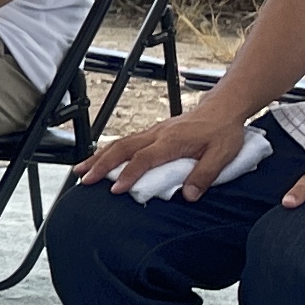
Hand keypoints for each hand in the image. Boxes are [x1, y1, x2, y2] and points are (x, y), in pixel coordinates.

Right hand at [79, 102, 249, 196]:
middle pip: (122, 148)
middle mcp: (158, 134)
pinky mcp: (153, 133)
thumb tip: (189, 195)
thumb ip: (204, 175)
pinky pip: (126, 141)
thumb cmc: (222, 130)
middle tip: (83, 179)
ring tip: (81, 171)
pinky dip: (108, 151)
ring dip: (98, 157)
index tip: (116, 189)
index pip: (144, 158)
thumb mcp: (222, 155)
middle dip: (100, 164)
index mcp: (172, 141)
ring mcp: (153, 132)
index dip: (129, 174)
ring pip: (119, 143)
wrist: (223, 109)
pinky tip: (100, 160)